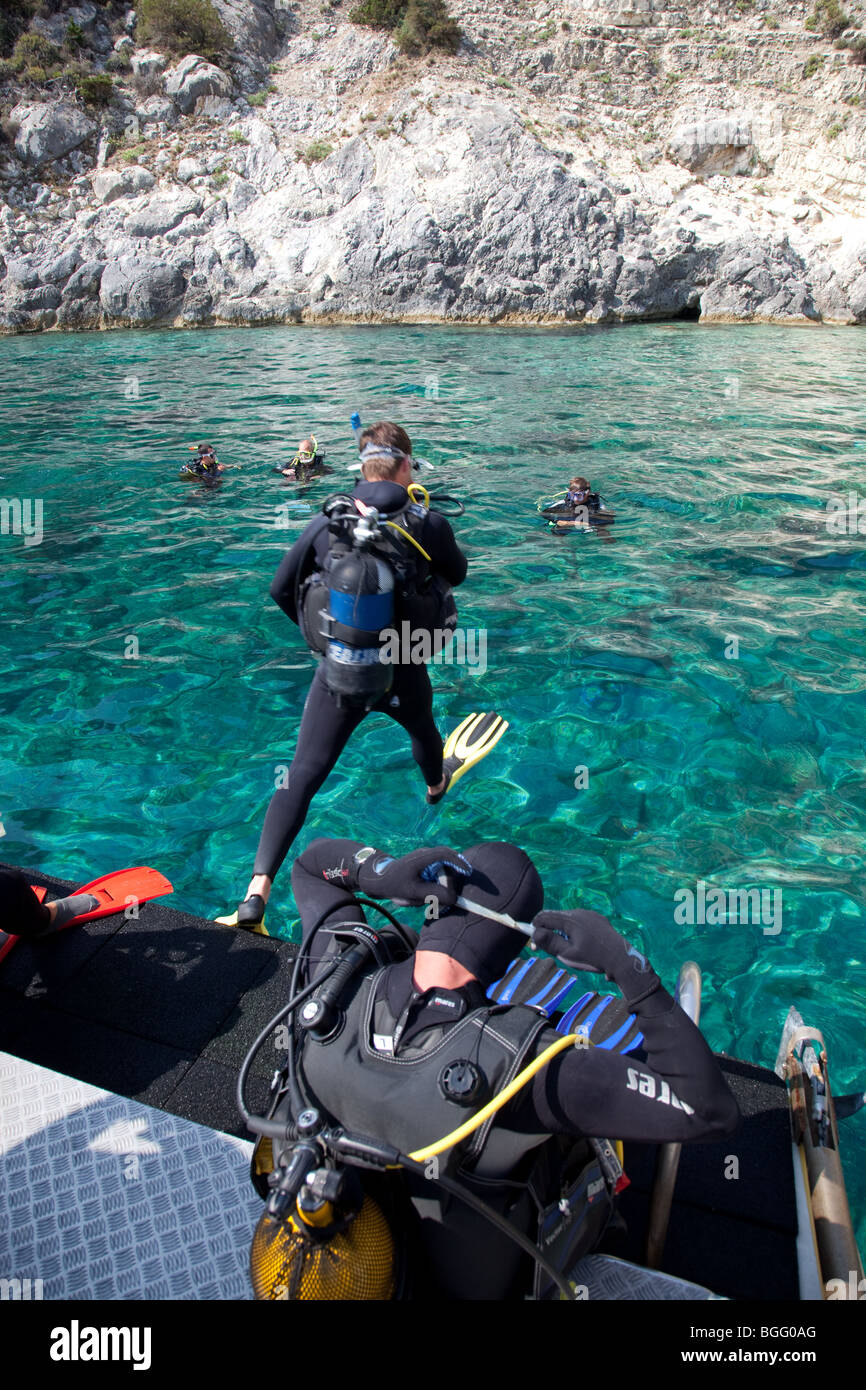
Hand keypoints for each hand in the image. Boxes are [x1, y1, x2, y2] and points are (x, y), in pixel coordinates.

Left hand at [356, 846, 471, 908]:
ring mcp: (424, 858)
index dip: (459, 862)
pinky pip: (434, 874)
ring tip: (422, 898)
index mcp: (423, 857)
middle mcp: (426, 854)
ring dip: (437, 885)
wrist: (378, 880)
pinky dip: (433, 886)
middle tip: (442, 897)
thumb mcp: (413, 892)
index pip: (446, 854)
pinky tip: (419, 896)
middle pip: (447, 864)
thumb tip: (453, 898)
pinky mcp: (424, 865)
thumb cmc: (394, 884)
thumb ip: (434, 895)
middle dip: (447, 881)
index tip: (468, 872)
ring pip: (441, 871)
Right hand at [531, 908, 660, 1006]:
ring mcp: (590, 914)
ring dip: (561, 930)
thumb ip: (550, 943)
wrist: (621, 959)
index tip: (534, 945)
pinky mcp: (598, 918)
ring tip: (566, 948)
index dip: (535, 929)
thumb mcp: (568, 954)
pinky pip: (580, 920)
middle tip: (547, 948)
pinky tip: (580, 943)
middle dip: (547, 930)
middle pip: (555, 916)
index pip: (544, 917)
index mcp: (570, 920)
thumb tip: (534, 933)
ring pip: (567, 918)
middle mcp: (579, 913)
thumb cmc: (593, 958)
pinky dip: (573, 929)